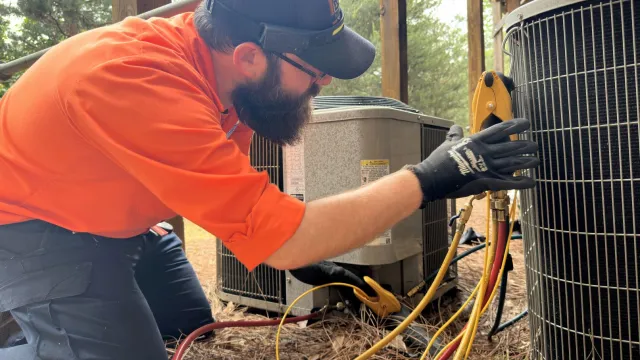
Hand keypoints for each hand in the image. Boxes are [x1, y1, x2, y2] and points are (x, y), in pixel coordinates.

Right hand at [408, 118, 538, 206]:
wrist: (432, 178)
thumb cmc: (438, 160)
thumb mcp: (447, 144)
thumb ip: (455, 135)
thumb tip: (456, 126)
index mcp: (477, 141)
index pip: (500, 130)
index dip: (515, 125)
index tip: (526, 123)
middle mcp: (485, 152)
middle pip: (512, 146)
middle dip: (526, 145)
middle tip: (535, 144)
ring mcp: (488, 168)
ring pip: (513, 163)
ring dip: (527, 161)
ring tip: (537, 160)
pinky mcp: (487, 182)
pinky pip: (509, 183)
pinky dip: (522, 183)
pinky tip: (533, 181)